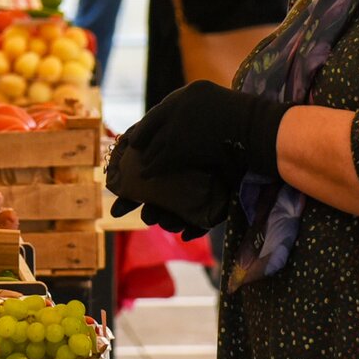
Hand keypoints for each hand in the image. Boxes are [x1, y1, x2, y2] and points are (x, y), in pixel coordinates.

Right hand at [106, 138, 229, 234]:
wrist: (243, 131)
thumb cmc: (205, 127)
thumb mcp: (170, 126)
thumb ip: (149, 130)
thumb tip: (131, 143)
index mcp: (167, 164)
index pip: (142, 186)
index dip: (128, 200)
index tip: (116, 212)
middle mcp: (181, 179)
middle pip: (159, 203)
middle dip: (151, 213)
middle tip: (149, 216)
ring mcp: (200, 192)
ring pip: (179, 215)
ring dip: (170, 222)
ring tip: (168, 222)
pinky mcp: (219, 202)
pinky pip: (203, 221)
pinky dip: (194, 229)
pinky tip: (188, 232)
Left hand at [124, 80, 290, 180]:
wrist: (264, 130)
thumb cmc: (253, 122)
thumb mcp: (223, 108)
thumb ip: (204, 112)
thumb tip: (192, 122)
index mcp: (193, 90)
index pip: (162, 108)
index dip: (149, 123)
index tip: (138, 133)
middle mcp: (181, 102)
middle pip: (152, 123)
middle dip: (140, 137)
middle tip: (131, 148)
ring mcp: (179, 122)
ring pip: (154, 143)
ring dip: (146, 157)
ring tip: (140, 165)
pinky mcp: (180, 144)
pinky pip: (160, 158)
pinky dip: (152, 168)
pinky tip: (146, 175)